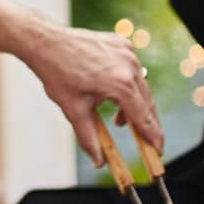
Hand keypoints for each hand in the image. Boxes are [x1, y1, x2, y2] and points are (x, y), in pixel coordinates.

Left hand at [23, 16, 162, 164]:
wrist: (45, 42)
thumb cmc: (57, 73)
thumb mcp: (73, 109)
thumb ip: (89, 138)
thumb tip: (98, 161)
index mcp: (120, 83)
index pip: (144, 117)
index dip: (152, 136)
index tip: (158, 150)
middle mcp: (129, 65)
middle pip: (146, 101)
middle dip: (145, 123)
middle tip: (145, 141)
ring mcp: (127, 52)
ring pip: (140, 85)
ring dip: (133, 104)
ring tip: (118, 119)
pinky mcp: (121, 43)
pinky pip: (131, 68)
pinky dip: (126, 83)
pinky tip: (110, 92)